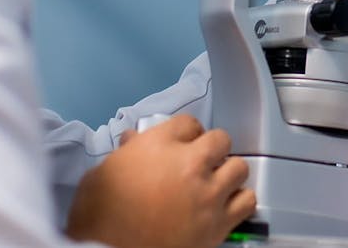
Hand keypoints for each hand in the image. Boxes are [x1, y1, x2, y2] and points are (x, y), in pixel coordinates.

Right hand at [63, 115, 254, 247]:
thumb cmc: (101, 211)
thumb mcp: (104, 171)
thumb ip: (126, 152)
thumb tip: (133, 142)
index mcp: (159, 145)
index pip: (189, 123)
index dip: (185, 134)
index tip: (182, 144)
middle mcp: (189, 164)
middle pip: (221, 140)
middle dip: (211, 149)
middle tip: (200, 162)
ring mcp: (208, 194)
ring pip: (239, 168)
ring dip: (227, 173)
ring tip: (214, 183)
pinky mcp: (218, 224)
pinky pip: (247, 201)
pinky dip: (238, 200)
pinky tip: (224, 204)